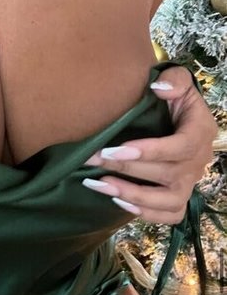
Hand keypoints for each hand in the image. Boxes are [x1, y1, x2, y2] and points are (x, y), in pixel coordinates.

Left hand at [82, 66, 217, 223]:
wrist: (176, 115)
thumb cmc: (172, 97)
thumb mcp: (177, 80)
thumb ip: (172, 80)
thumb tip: (158, 89)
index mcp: (200, 131)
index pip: (181, 147)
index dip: (150, 151)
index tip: (116, 150)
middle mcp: (198, 161)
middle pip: (168, 174)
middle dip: (126, 169)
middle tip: (94, 160)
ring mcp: (190, 183)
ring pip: (169, 200)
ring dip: (133, 195)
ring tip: (100, 184)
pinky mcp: (179, 197)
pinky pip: (170, 214)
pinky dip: (146, 213)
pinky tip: (119, 201)